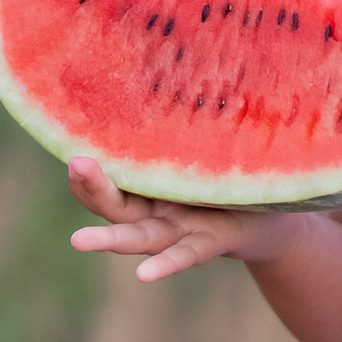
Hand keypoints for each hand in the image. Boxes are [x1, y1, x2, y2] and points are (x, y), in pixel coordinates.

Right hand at [67, 153, 306, 282]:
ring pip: (137, 236)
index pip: (102, 184)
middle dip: (91, 187)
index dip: (83, 173)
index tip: (70, 146)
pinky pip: (183, 256)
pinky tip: (142, 276)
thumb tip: (157, 65)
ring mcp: (178, 232)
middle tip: (74, 163)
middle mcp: (154, 213)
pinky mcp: (208, 243)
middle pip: (113, 205)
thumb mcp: (196, 148)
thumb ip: (171, 129)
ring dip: (108, 240)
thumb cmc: (226, 175)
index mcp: (145, 189)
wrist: (272, 215)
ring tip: (77, 241)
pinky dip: (164, 265)